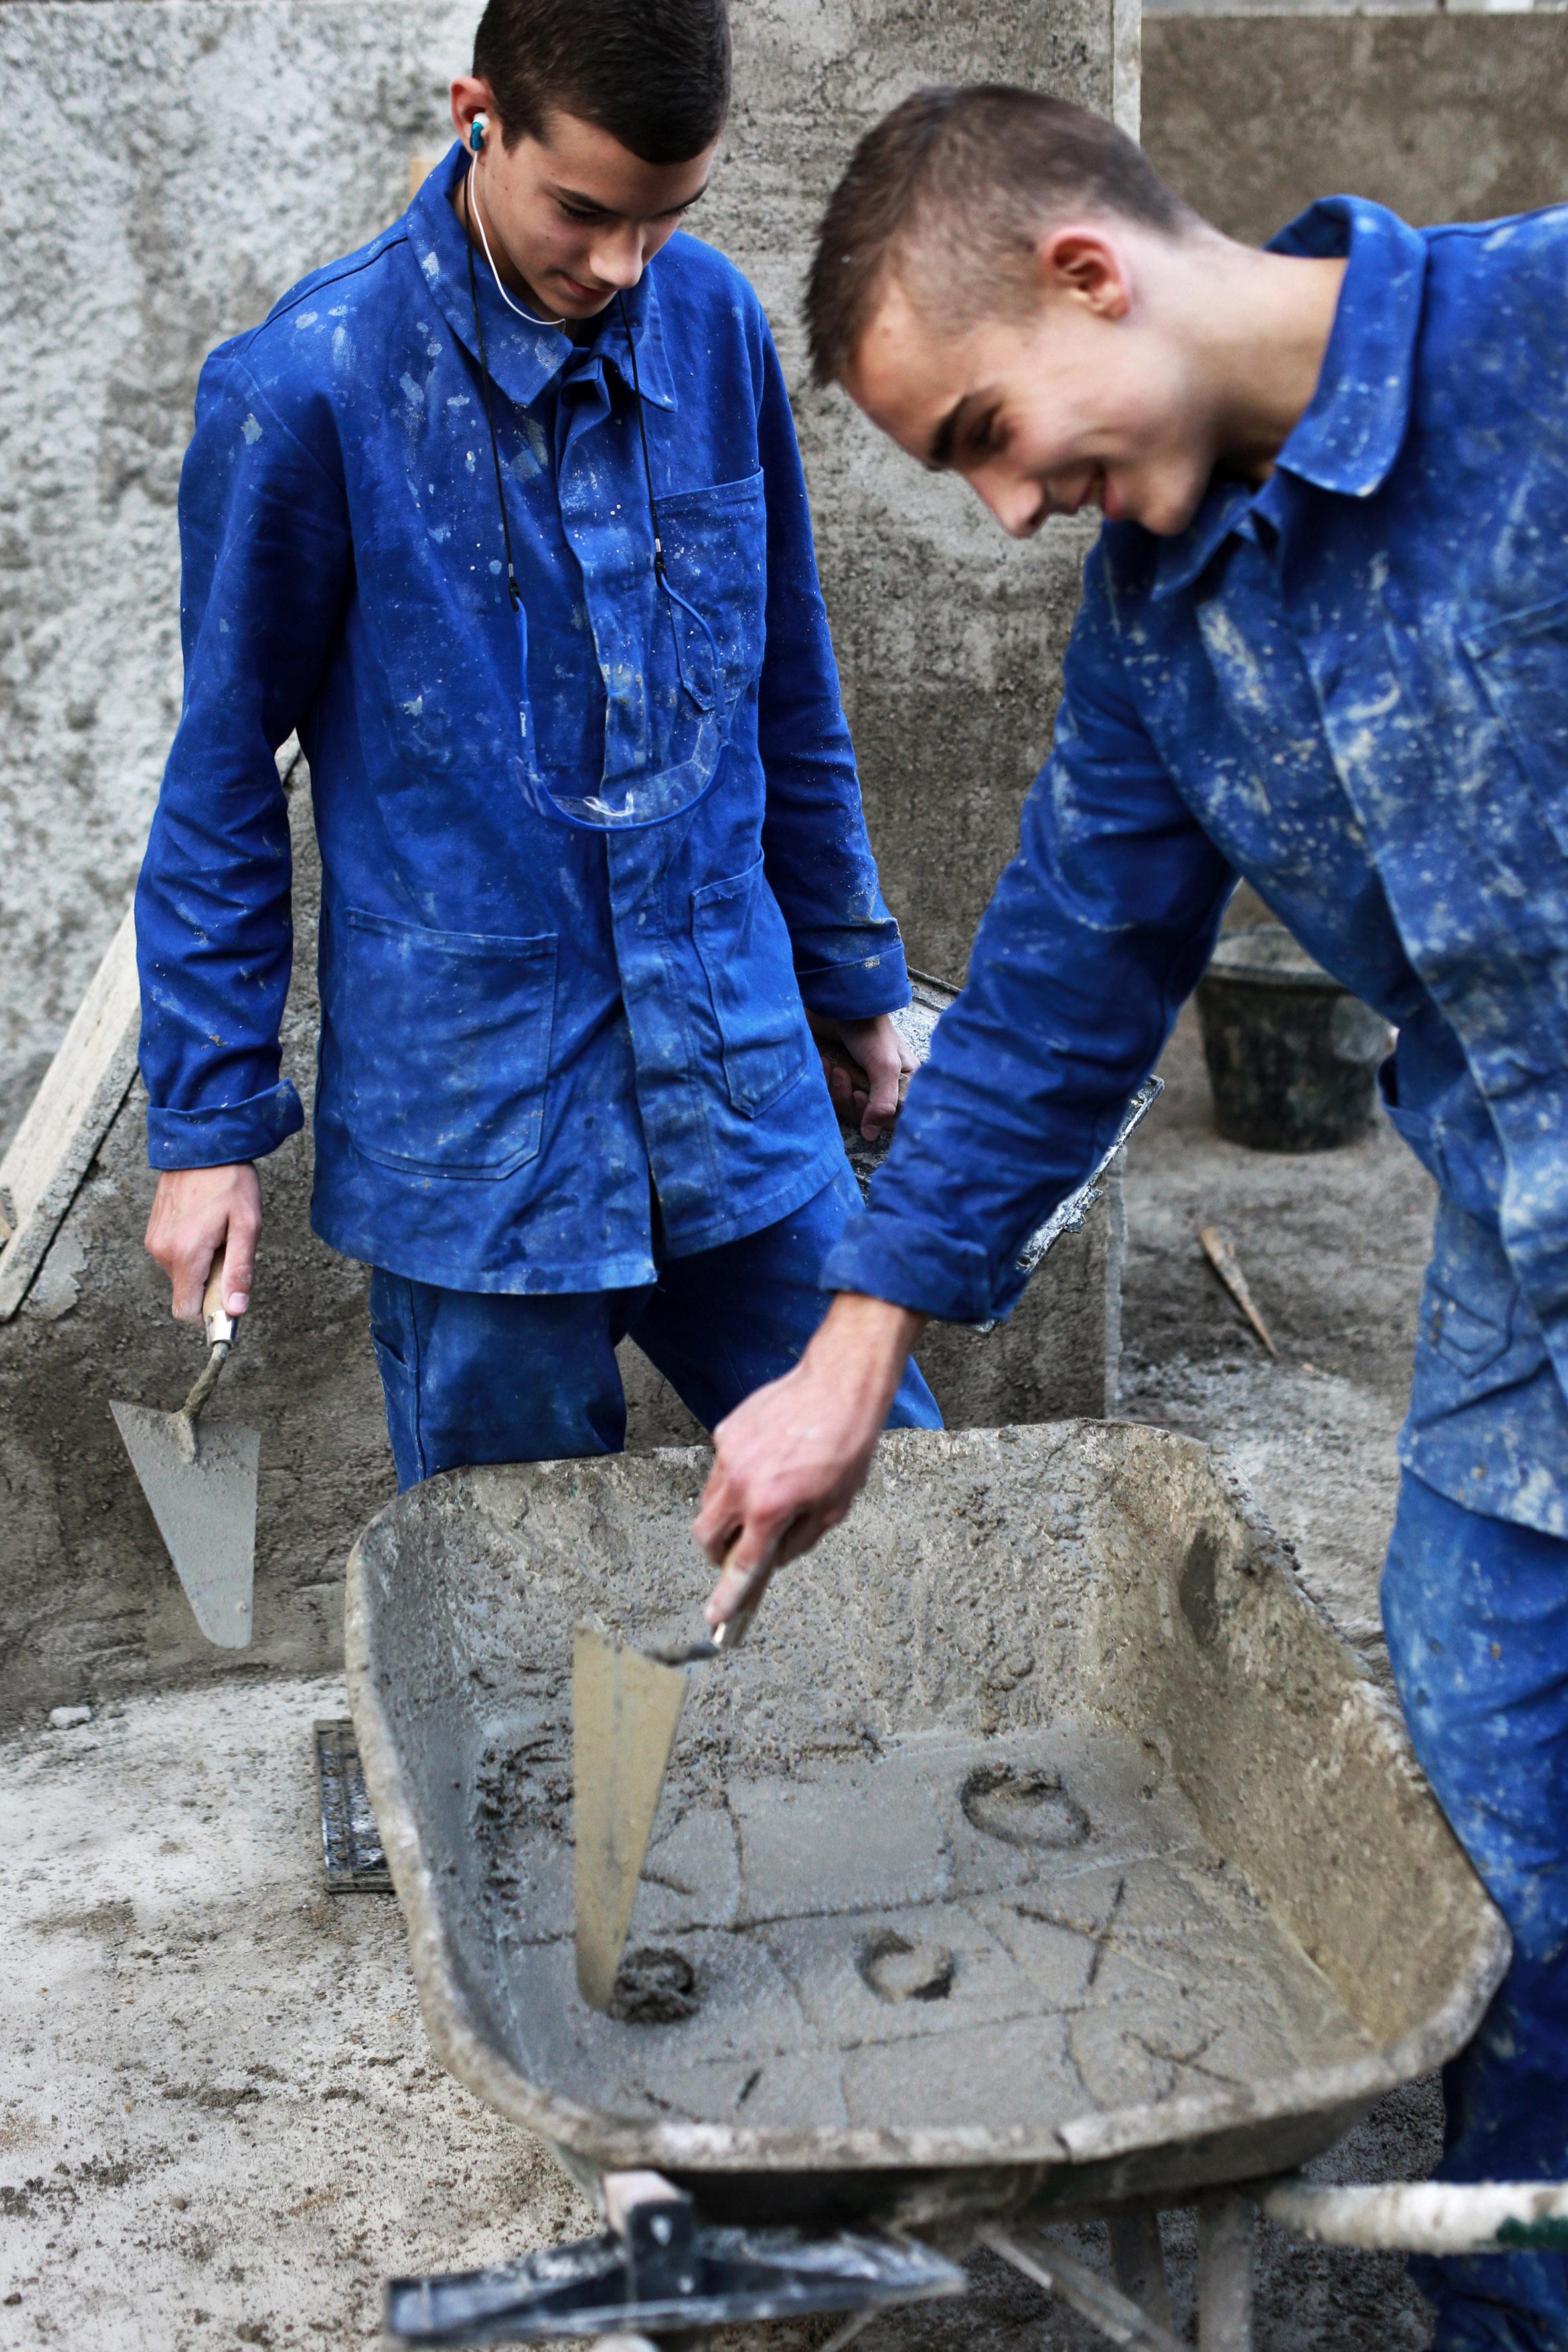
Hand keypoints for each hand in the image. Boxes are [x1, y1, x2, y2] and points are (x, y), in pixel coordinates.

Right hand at [144, 1163, 260, 1324]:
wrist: (203, 1143)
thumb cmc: (230, 1181)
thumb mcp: (247, 1225)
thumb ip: (240, 1271)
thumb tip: (235, 1309)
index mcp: (186, 1254)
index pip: (185, 1310)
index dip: (208, 1313)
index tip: (227, 1299)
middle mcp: (163, 1251)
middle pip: (187, 1292)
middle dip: (209, 1282)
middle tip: (228, 1247)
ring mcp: (154, 1240)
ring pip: (181, 1274)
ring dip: (202, 1263)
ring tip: (217, 1231)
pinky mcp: (153, 1231)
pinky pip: (174, 1256)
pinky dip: (191, 1250)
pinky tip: (204, 1224)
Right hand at [694, 1293, 925, 1625]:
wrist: (839, 1384)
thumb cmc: (846, 1445)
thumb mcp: (835, 1506)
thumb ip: (800, 1540)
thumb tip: (774, 1558)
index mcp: (770, 1508)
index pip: (739, 1565)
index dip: (726, 1597)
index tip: (715, 1617)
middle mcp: (740, 1483)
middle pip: (705, 1536)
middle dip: (717, 1552)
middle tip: (740, 1551)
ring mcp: (728, 1454)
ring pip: (709, 1501)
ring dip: (726, 1514)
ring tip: (763, 1499)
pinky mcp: (725, 1430)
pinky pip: (721, 1467)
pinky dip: (736, 1477)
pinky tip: (768, 1463)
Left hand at [809, 1012, 915, 1141]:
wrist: (838, 1004)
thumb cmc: (869, 1030)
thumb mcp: (885, 1066)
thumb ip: (883, 1102)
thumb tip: (871, 1135)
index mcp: (903, 1083)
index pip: (894, 1119)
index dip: (877, 1116)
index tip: (864, 1095)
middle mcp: (881, 1085)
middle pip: (866, 1118)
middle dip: (851, 1100)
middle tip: (847, 1077)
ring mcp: (858, 1081)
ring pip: (845, 1108)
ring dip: (837, 1089)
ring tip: (835, 1067)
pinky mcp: (836, 1077)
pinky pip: (828, 1095)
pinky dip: (823, 1080)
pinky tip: (824, 1061)